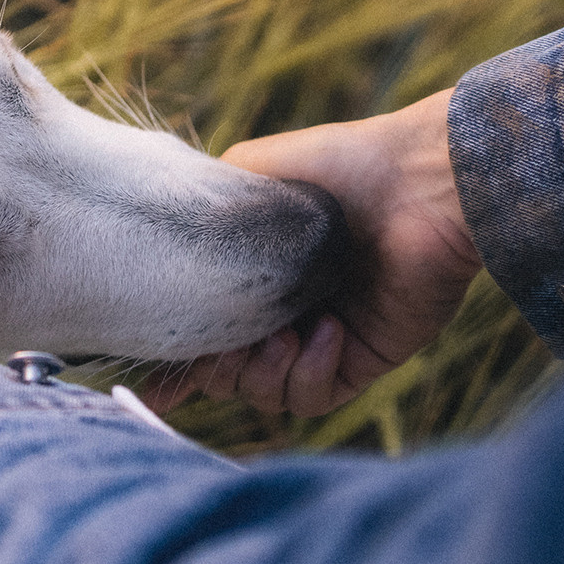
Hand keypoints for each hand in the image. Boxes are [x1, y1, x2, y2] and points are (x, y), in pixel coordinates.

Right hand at [142, 89, 481, 418]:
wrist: (414, 182)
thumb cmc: (335, 166)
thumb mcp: (247, 171)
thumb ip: (201, 214)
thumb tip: (160, 253)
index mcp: (251, 271)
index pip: (201, 327)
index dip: (173, 359)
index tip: (148, 383)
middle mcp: (279, 310)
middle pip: (221, 370)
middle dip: (213, 362)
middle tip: (227, 335)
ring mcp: (317, 337)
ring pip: (261, 391)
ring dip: (260, 369)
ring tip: (282, 333)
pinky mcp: (359, 359)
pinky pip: (311, 398)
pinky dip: (308, 372)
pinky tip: (327, 331)